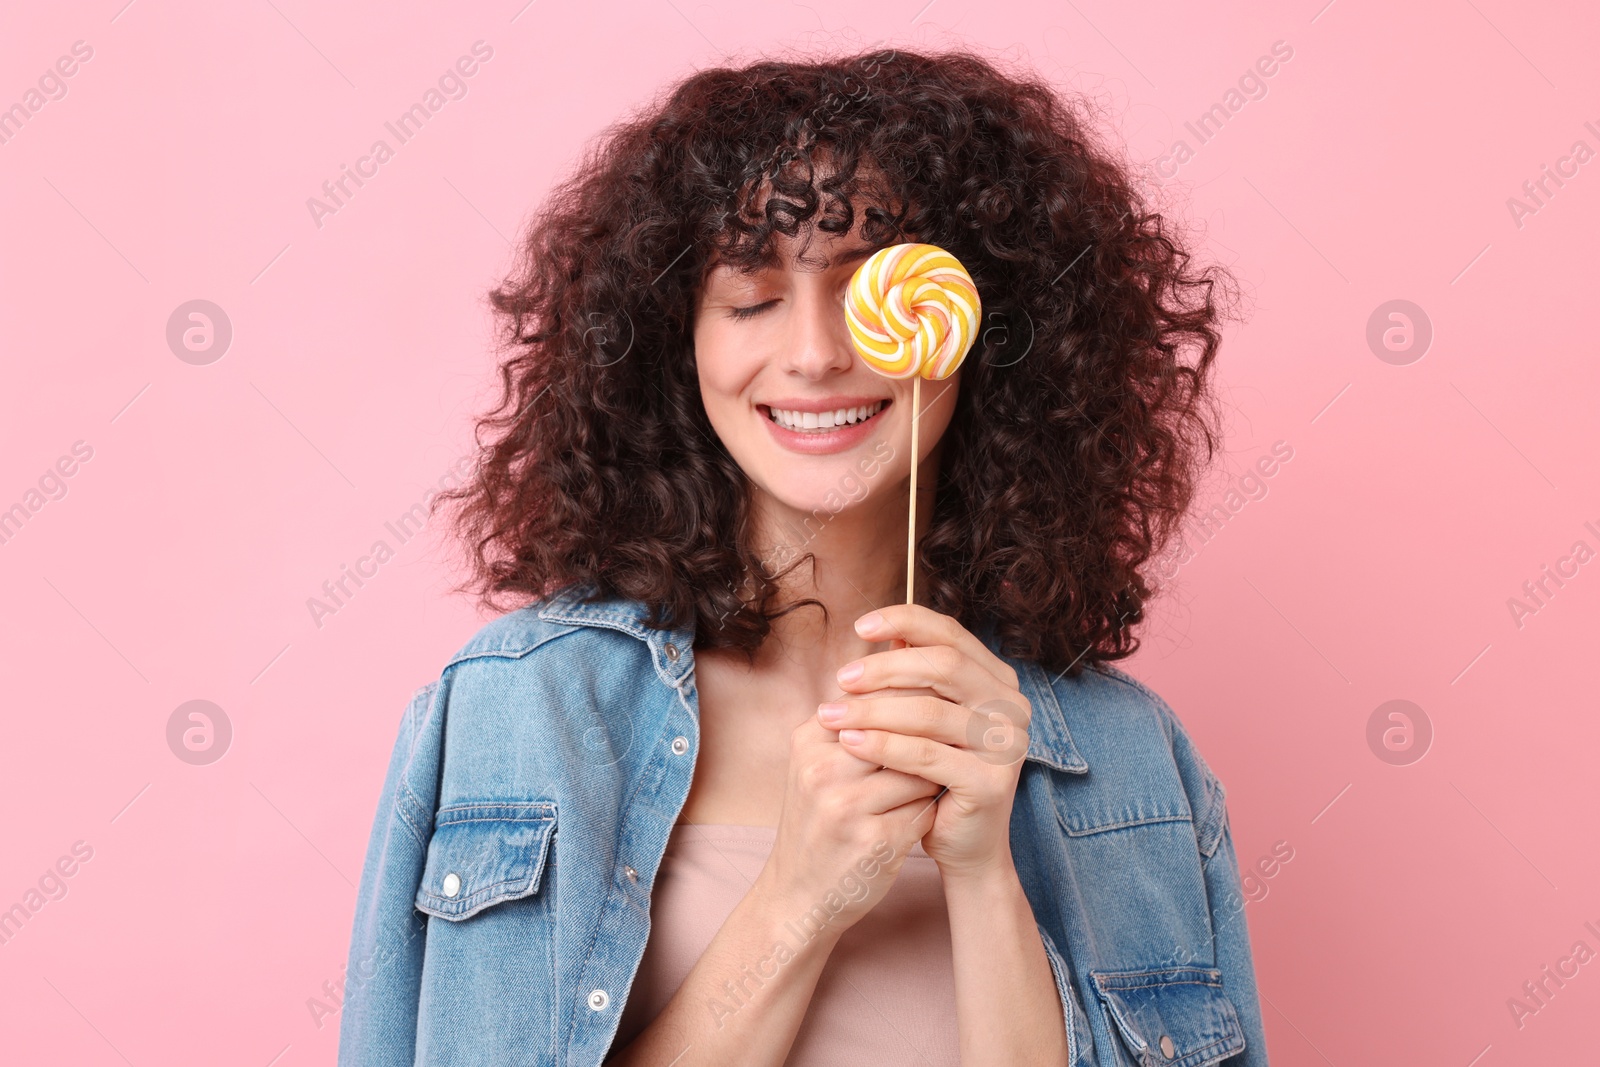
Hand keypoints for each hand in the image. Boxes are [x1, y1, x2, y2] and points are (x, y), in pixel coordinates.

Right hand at [754, 707, 944, 939]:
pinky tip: (924, 818)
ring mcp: (846, 806)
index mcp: (809, 739)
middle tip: (954, 740)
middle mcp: (823, 768)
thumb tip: (913, 674)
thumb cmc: (818, 821)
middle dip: (930, 737)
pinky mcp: (875, 841)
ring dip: (933, 777)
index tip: (939, 709)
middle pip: (902, 729)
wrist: (797, 896)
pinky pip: (925, 811)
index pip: (876, 698)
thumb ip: (856, 723)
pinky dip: (930, 812)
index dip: (914, 702)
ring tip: (935, 782)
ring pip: (920, 770)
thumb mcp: (818, 764)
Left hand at [818, 604, 1032, 879]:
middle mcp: (1011, 706)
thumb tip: (878, 630)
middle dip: (884, 668)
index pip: (951, 635)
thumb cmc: (935, 775)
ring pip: (930, 711)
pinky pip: (927, 754)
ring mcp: (1006, 743)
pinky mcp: (991, 781)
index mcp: (997, 680)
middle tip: (842, 678)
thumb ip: (911, 677)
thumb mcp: (924, 719)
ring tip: (831, 715)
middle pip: (943, 666)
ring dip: (873, 710)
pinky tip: (850, 743)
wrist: (962, 844)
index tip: (860, 626)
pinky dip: (883, 745)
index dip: (905, 621)